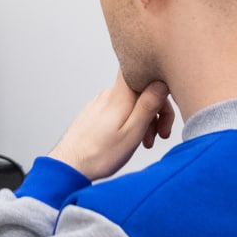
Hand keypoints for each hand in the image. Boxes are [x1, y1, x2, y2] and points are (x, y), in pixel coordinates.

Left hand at [48, 71, 173, 181]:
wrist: (70, 165)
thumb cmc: (100, 155)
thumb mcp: (132, 133)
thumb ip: (148, 106)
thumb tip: (162, 83)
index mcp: (120, 96)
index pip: (141, 70)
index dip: (158, 79)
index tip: (166, 104)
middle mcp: (108, 94)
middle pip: (142, 90)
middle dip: (157, 110)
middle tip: (161, 134)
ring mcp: (100, 102)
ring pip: (132, 102)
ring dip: (145, 119)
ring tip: (146, 142)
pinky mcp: (96, 111)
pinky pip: (120, 109)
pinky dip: (130, 121)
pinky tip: (131, 139)